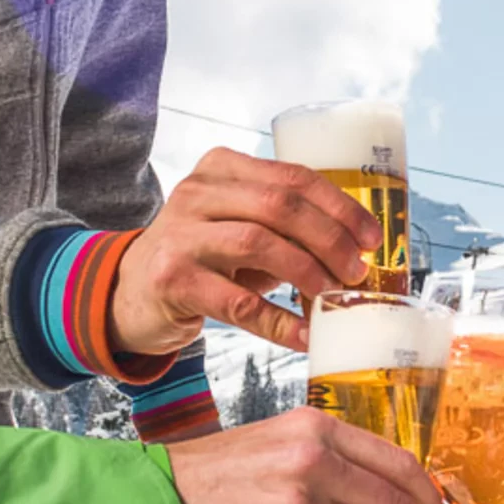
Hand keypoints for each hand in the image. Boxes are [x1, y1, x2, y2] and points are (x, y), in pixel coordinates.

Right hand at [110, 149, 388, 353]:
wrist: (131, 293)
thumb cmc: (202, 258)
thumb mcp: (236, 224)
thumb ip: (283, 225)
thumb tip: (357, 251)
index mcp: (222, 168)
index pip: (292, 177)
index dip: (339, 207)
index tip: (371, 238)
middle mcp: (197, 193)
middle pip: (279, 206)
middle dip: (329, 239)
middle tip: (356, 272)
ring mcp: (181, 235)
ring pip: (259, 244)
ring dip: (307, 272)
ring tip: (333, 296)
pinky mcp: (172, 280)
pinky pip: (238, 303)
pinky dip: (279, 321)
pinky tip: (304, 334)